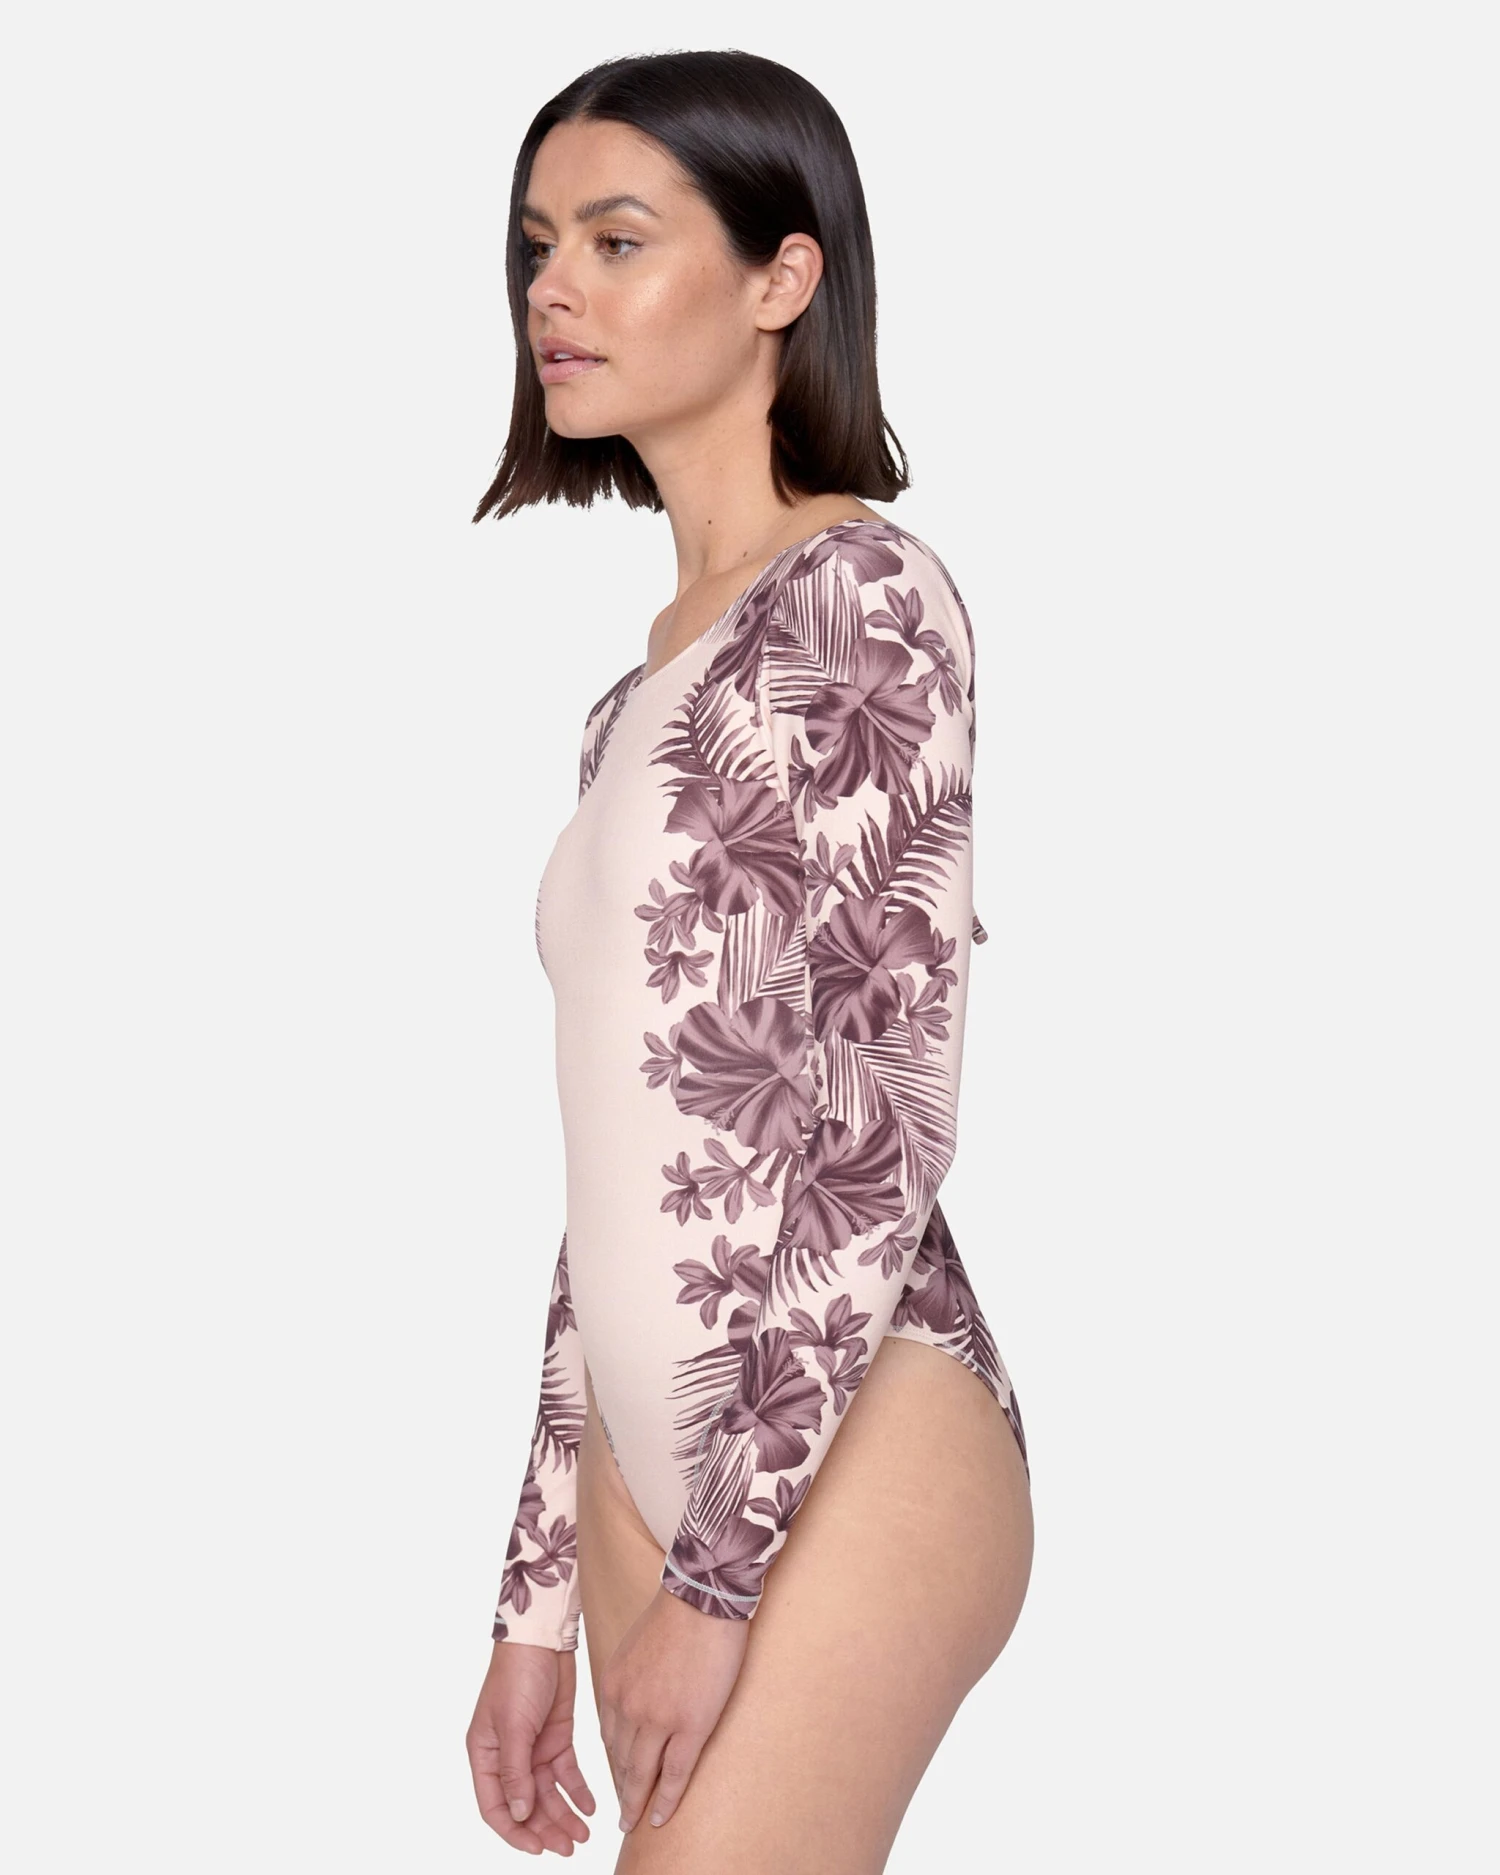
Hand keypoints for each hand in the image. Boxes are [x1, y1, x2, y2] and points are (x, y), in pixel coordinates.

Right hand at [467, 1640, 596, 1854]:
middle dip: (546, 1828)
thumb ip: (516, 1772)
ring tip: (584, 1834)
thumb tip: (520, 1814)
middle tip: (569, 1847)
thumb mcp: (514, 1724)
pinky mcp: (557, 1737)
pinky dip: (578, 1791)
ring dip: (564, 1815)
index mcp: (485, 1755)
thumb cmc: (518, 1674)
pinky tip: (591, 1806)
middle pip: (526, 1805)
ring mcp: (533, 1749)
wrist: (543, 1637)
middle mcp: (508, 1757)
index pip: (495, 1807)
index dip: (514, 1832)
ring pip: (548, 1794)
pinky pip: (567, 1774)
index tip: (537, 1849)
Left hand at [600, 1585, 749, 1833]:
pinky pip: (674, 1773)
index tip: (620, 1777)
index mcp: (613, 1686)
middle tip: (623, 1813)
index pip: (609, 1736)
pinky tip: (661, 1817)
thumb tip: (638, 1693)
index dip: (615, 1761)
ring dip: (638, 1802)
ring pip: (643, 1773)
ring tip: (637, 1821)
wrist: (702, 1599)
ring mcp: (658, 1719)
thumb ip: (631, 1676)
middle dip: (622, 1789)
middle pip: (621, 1760)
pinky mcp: (690, 1725)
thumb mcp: (635, 1646)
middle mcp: (628, 1707)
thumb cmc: (677, 1614)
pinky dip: (666, 1800)